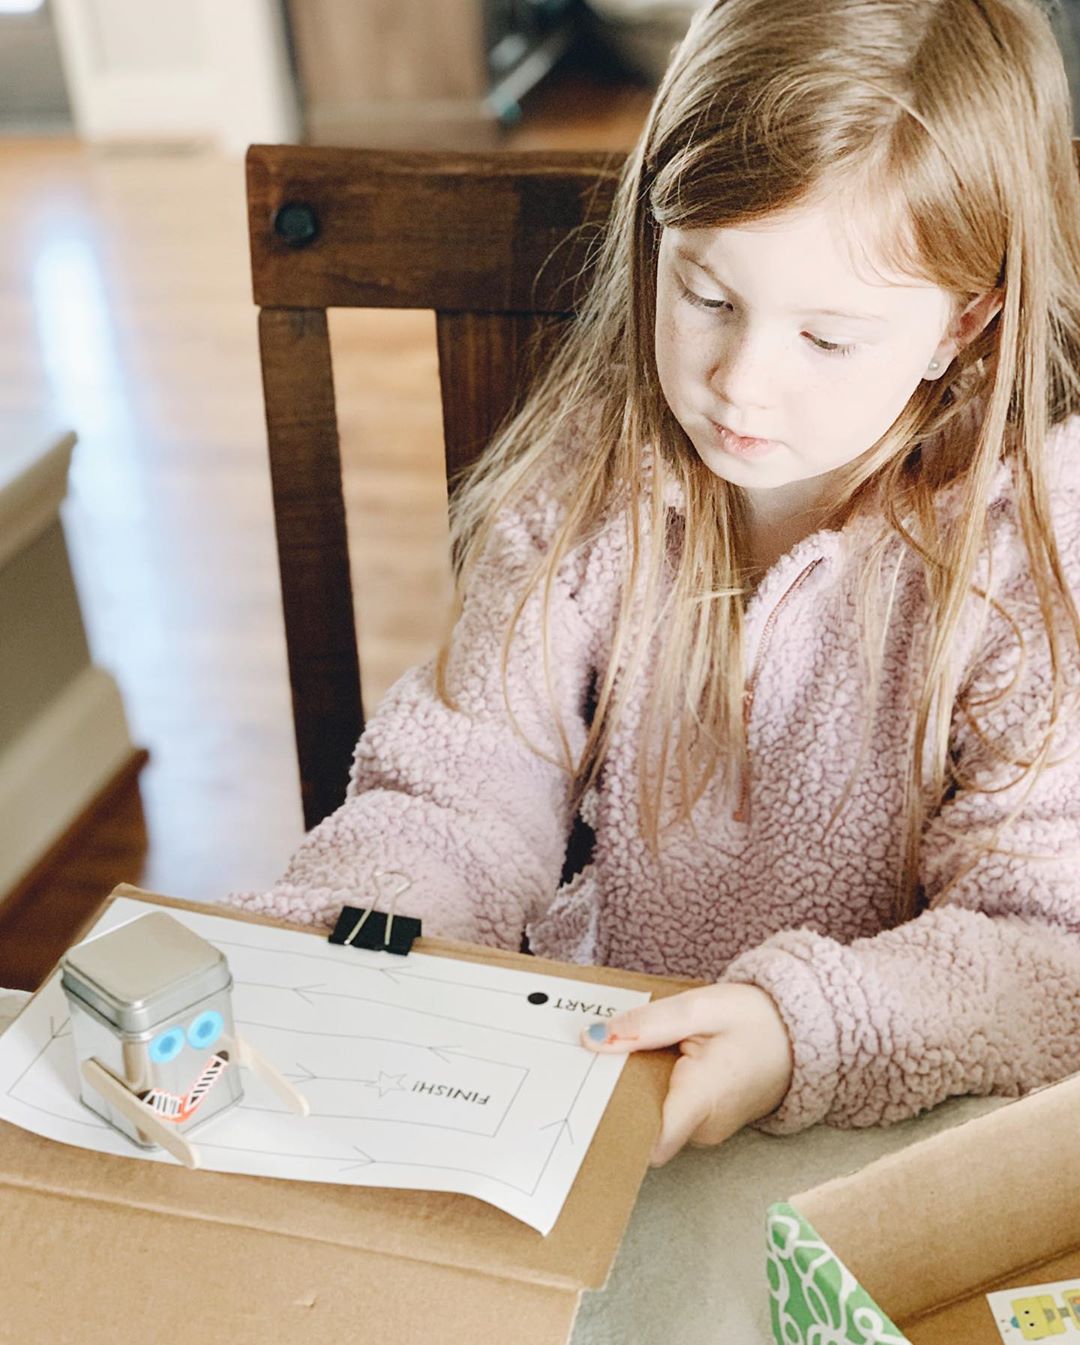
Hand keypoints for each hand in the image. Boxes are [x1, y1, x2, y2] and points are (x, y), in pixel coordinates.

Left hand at [580, 982, 794, 1165]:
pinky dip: (661, 1089)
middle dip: (621, 1095)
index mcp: (700, 1101)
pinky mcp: (710, 1122)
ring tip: (636, 1051)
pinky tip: (661, 1059)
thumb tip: (592, 1039)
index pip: (644, 1143)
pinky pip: (673, 1113)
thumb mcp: (698, 1008)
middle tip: (603, 1057)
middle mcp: (704, 1128)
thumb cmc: (757, 1020)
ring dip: (641, 1089)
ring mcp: (709, 1129)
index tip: (587, 1096)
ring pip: (656, 1119)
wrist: (806, 1032)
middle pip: (643, 1126)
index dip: (613, 1124)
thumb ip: (645, 1026)